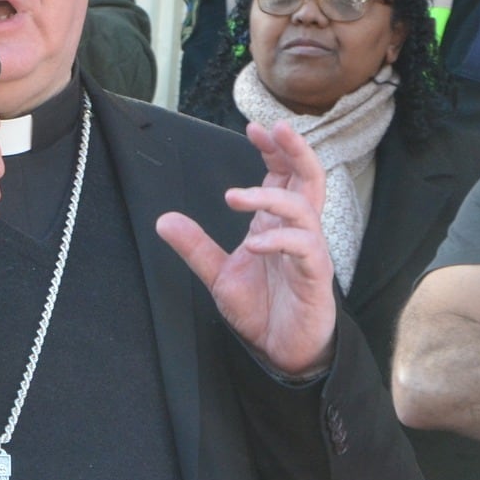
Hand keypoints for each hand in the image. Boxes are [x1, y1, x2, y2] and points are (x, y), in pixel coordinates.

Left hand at [156, 120, 336, 377]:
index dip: (274, 151)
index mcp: (276, 226)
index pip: (283, 177)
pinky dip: (279, 241)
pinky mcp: (316, 277)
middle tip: (275, 130)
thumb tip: (164, 219)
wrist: (280, 350)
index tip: (254, 128)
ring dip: (269, 197)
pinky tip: (254, 243)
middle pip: (309, 180)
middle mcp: (298, 232)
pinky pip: (304, 249)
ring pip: (303, 209)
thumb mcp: (219, 274)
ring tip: (233, 197)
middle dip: (296, 152)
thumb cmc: (261, 309)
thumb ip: (196, 246)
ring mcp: (309, 253)